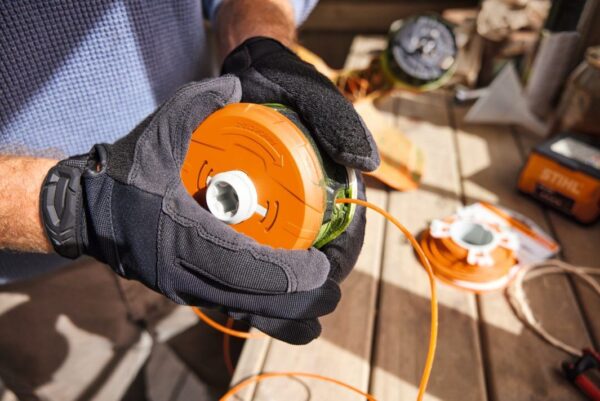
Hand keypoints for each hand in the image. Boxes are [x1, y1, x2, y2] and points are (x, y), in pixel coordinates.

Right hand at [40, 76, 339, 343]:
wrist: (86, 212)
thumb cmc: (123, 174)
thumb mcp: (157, 134)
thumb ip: (196, 105)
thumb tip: (235, 84)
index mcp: (182, 235)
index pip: (247, 266)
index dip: (290, 273)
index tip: (323, 267)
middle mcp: (184, 273)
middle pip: (254, 301)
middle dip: (299, 302)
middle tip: (331, 291)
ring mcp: (183, 289)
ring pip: (244, 314)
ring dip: (285, 317)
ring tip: (319, 310)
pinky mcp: (183, 293)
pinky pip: (230, 311)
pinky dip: (262, 314)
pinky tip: (288, 313)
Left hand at [222, 37, 378, 282]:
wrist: (243, 74)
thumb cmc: (282, 82)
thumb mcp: (311, 93)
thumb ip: (339, 120)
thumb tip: (367, 163)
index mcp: (335, 186)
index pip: (345, 238)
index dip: (333, 266)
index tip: (312, 281)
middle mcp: (312, 204)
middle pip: (313, 262)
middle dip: (298, 289)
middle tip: (269, 302)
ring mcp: (283, 211)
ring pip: (282, 265)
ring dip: (270, 290)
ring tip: (246, 303)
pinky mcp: (254, 213)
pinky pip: (252, 253)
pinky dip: (244, 273)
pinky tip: (226, 284)